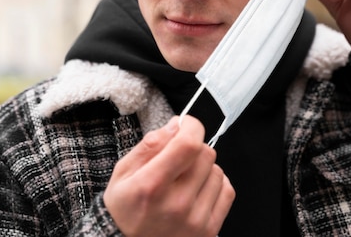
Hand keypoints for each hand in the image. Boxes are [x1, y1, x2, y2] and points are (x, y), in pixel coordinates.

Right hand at [103, 116, 234, 236]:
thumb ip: (150, 145)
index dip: (191, 126)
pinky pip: (227, 191)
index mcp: (151, 186)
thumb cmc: (125, 208)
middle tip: (178, 156)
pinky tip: (198, 188)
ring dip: (203, 167)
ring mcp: (196, 220)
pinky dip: (215, 184)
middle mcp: (177, 204)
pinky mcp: (209, 231)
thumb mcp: (123, 172)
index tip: (185, 124)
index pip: (188, 145)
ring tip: (184, 178)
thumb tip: (177, 125)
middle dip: (193, 147)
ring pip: (217, 171)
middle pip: (205, 154)